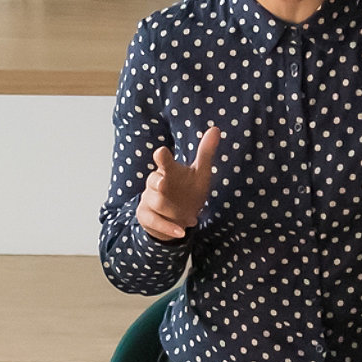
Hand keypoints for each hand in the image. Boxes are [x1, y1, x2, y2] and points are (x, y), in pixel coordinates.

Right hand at [136, 125, 223, 243]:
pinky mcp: (145, 215)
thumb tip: (216, 129)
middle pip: (154, 181)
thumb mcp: (200, 174)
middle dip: (159, 184)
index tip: (161, 152)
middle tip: (163, 185)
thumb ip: (206, 153)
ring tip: (191, 218)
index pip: (163, 160)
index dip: (162, 157)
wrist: (179, 218)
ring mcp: (148, 199)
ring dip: (173, 212)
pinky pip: (154, 220)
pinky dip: (167, 227)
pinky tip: (181, 232)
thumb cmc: (189, 191)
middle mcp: (155, 182)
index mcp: (168, 170)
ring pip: (155, 202)